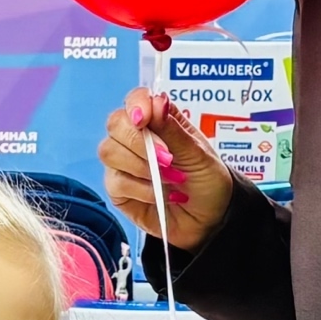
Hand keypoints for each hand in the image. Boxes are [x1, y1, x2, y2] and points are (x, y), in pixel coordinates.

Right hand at [98, 91, 234, 252]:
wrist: (211, 219)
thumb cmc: (208, 181)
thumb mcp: (199, 154)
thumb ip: (173, 130)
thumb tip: (156, 102)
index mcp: (158, 121)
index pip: (135, 100)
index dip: (136, 104)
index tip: (144, 119)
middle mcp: (136, 138)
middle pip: (115, 124)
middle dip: (139, 142)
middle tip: (167, 158)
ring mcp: (124, 163)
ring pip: (109, 152)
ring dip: (142, 167)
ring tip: (169, 179)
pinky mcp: (118, 189)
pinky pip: (115, 182)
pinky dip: (141, 189)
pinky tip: (160, 195)